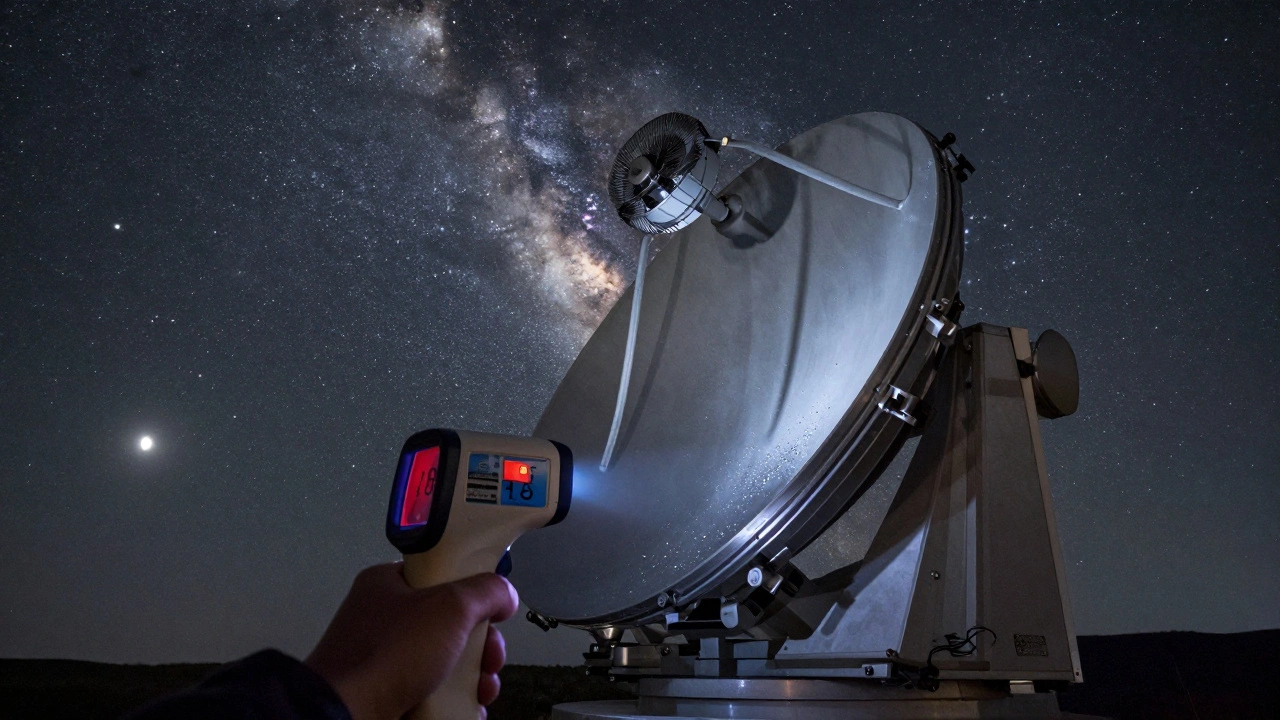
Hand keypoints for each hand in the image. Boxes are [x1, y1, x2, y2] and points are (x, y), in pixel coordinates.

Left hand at [305, 563, 518, 719]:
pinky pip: (432, 690)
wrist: (346, 715)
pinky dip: (454, 700)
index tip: (493, 607)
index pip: (442, 573)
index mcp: (389, 584)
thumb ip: (486, 591)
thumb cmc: (382, 657)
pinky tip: (468, 707)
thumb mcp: (450, 607)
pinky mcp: (389, 690)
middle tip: (490, 657)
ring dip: (474, 676)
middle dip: (482, 644)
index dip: (473, 590)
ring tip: (482, 690)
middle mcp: (385, 618)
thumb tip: (505, 593)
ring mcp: (386, 658)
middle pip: (452, 622)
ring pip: (446, 659)